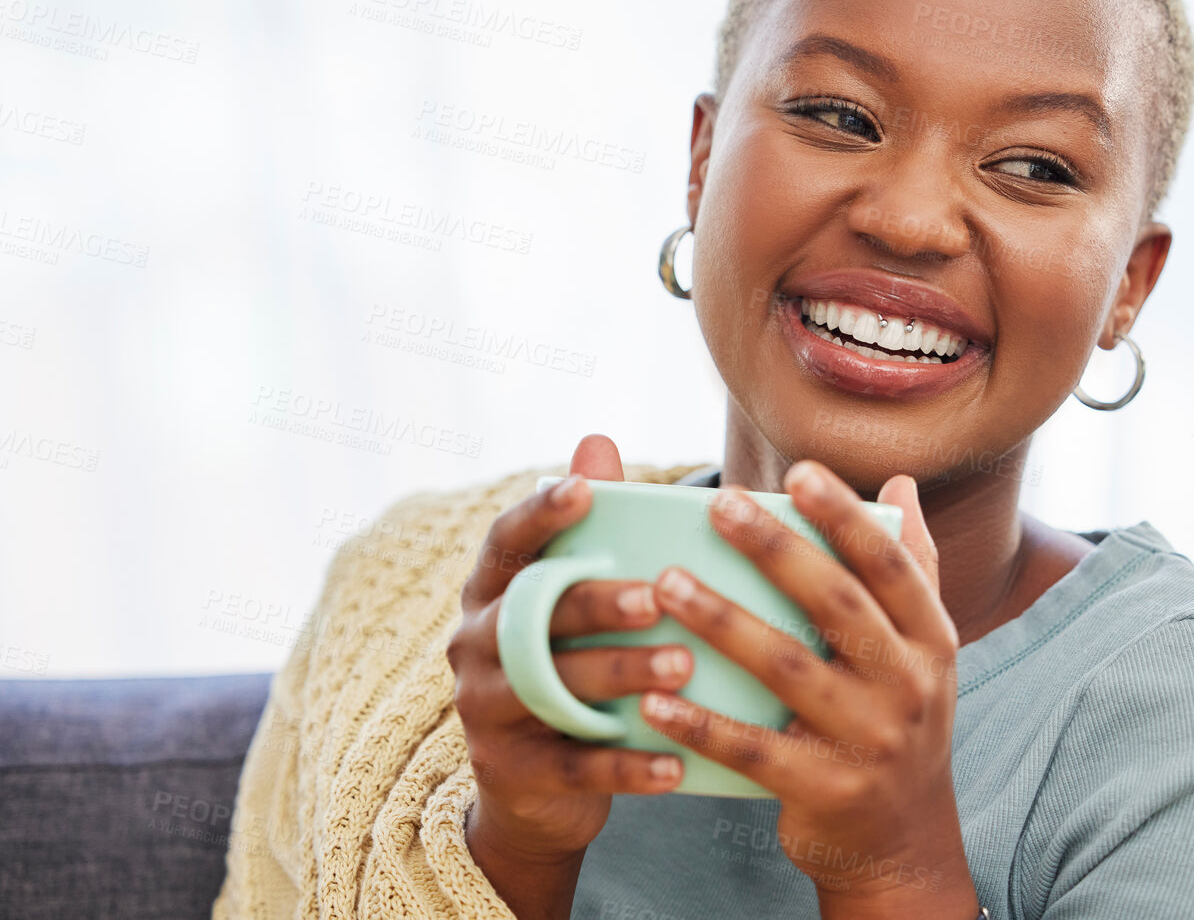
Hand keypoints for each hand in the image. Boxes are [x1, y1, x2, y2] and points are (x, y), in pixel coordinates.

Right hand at [445, 434, 691, 918]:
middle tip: (658, 597)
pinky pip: (571, 768)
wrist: (535, 789)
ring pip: (552, 688)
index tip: (583, 491)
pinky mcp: (508, 773)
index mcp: (492, 593)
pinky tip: (676, 762)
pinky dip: (626, 767)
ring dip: (619, 676)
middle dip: (596, 604)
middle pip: (533, 617)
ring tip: (682, 667)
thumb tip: (597, 439)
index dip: (539, 514)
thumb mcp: (571, 600)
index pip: (505, 543)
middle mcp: (475, 645)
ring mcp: (484, 710)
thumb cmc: (569, 663)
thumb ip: (590, 528)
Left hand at [639, 461, 980, 919]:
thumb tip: (900, 484)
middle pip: (837, 605)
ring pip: (789, 670)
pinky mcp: (824, 789)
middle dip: (776, 550)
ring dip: (724, 622)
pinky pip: (754, 751)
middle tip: (718, 505)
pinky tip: (654, 699)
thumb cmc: (895, 719)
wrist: (901, 839)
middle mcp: (908, 686)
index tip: (799, 471)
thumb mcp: (921, 650)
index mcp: (929, 640)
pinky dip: (703, 725)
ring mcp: (869, 741)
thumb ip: (911, 567)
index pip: (890, 565)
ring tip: (666, 583)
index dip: (845, 516)